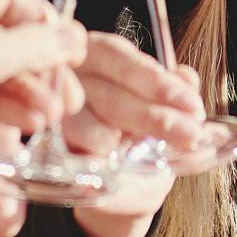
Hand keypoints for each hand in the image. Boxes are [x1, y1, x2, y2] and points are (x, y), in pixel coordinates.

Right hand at [60, 35, 203, 236]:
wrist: (123, 182)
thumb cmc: (139, 130)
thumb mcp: (161, 106)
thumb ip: (173, 88)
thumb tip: (186, 79)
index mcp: (99, 54)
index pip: (123, 61)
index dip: (157, 83)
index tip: (192, 106)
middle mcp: (71, 76)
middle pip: (109, 95)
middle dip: (153, 118)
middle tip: (190, 135)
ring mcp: (52, 111)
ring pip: (87, 125)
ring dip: (121, 141)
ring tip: (136, 146)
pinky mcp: (45, 147)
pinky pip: (73, 157)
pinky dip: (97, 159)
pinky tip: (110, 157)